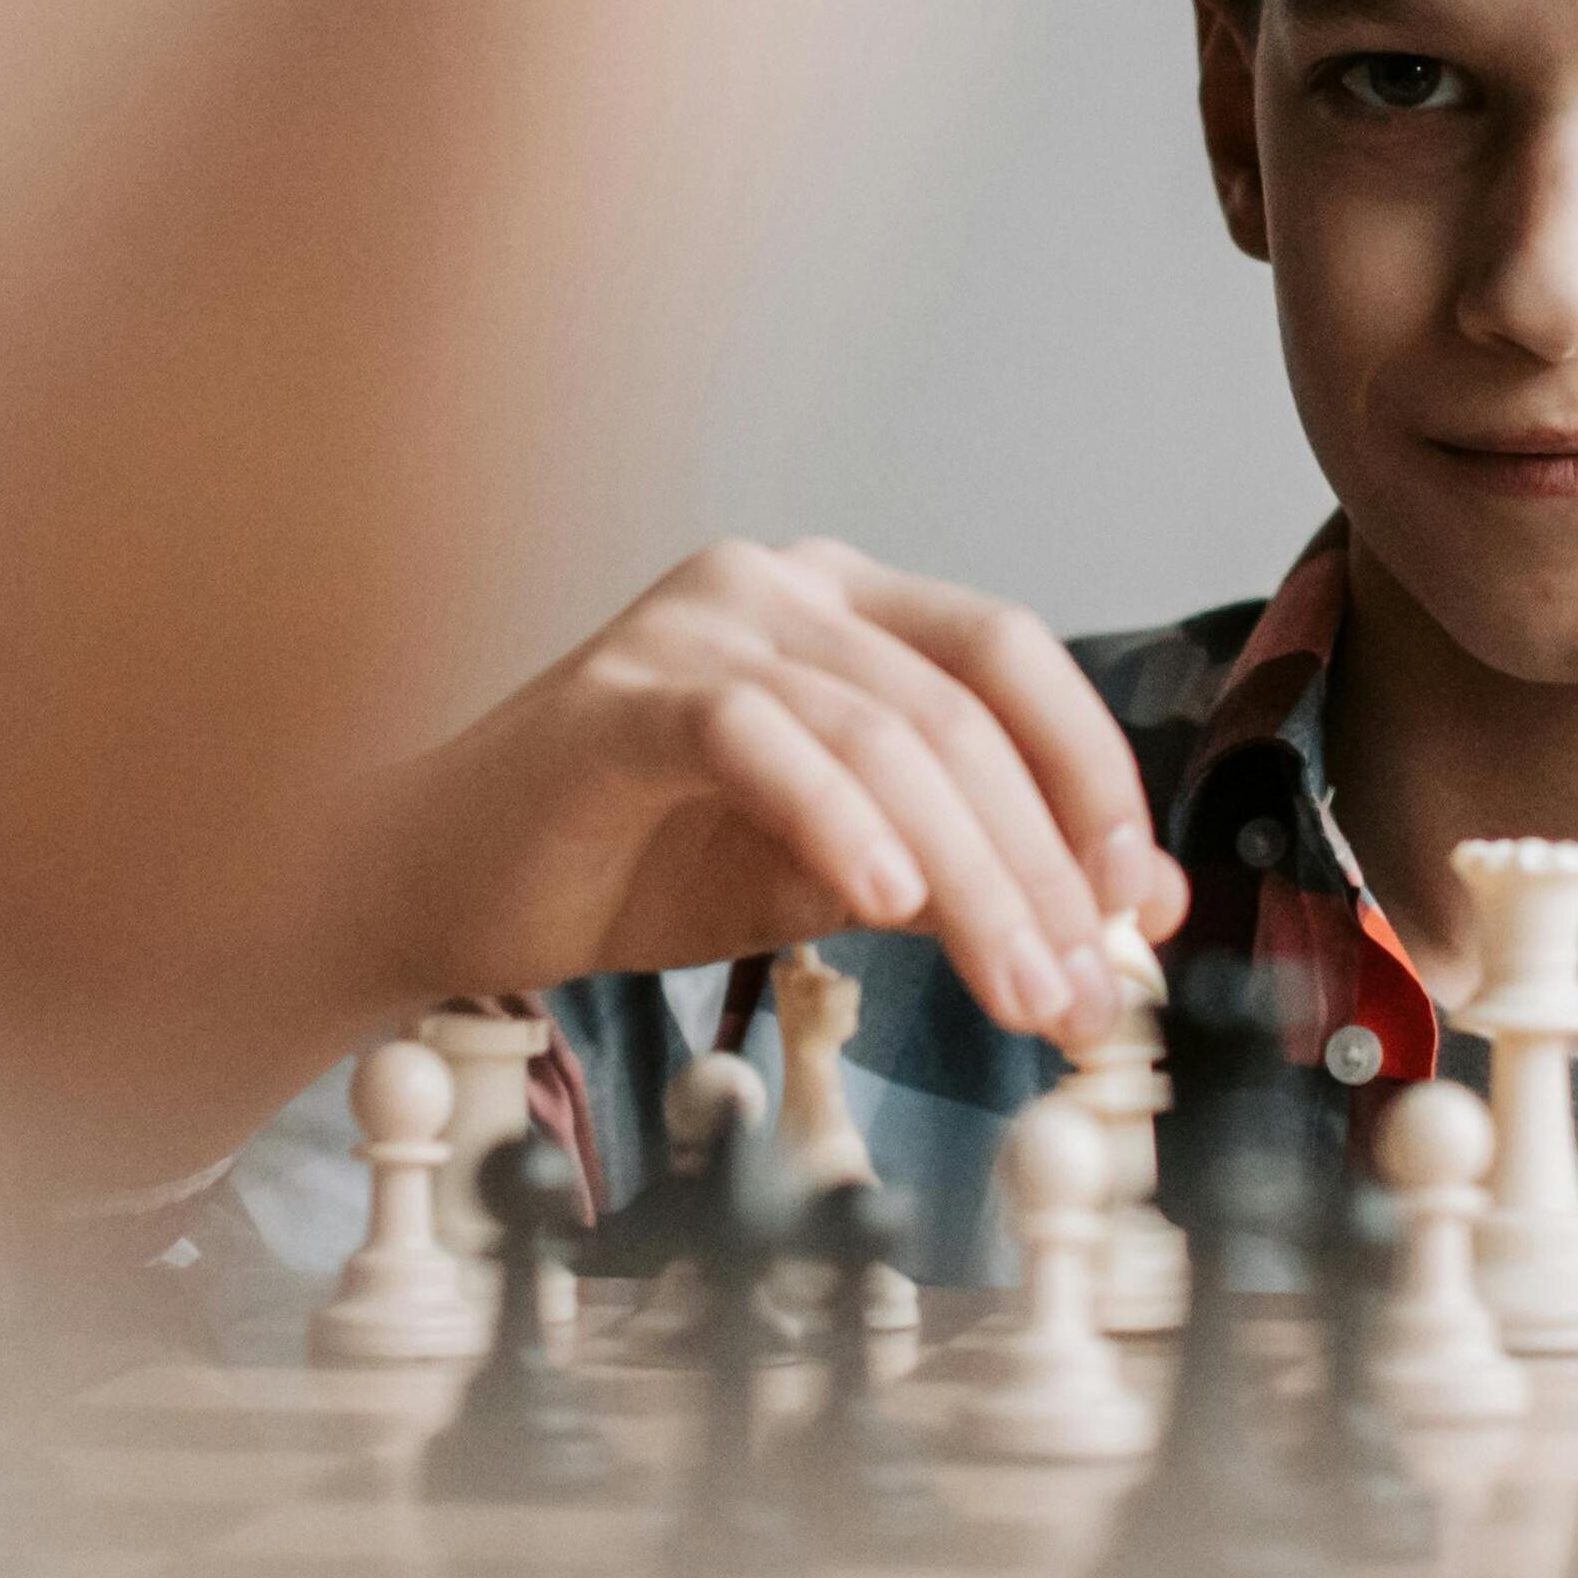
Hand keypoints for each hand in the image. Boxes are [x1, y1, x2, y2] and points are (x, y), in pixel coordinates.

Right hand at [366, 539, 1186, 1045]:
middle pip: (960, 713)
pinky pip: (755, 740)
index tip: (1139, 906)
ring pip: (880, 735)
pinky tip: (881, 908)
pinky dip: (834, 820)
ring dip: (969, 877)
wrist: (439, 888)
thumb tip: (1116, 924)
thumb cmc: (633, 866)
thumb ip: (951, 873)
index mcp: (844, 605)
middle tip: (1088, 993)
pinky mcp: (619, 692)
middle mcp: (779, 584)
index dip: (1091, 781)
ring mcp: (695, 622)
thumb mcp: (828, 872)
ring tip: (1018, 990)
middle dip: (1043, 866)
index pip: (1009, 664)